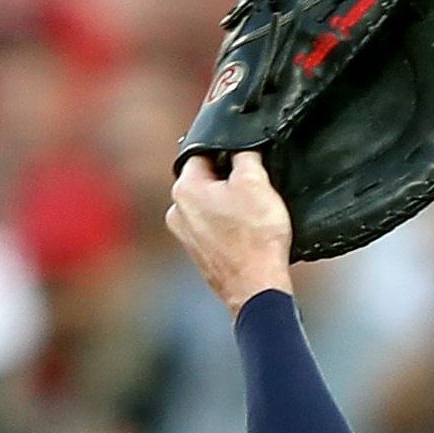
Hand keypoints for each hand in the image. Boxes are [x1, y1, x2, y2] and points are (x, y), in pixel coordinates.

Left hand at [166, 152, 293, 316]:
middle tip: (255, 186)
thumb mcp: (256, 182)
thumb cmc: (255, 238)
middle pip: (206, 177)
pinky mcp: (198, 250)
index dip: (227, 147)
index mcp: (184, 188)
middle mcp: (176, 210)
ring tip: (254, 211)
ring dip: (230, 200)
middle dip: (229, 176)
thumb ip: (244, 154)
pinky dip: (229, 222)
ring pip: (210, 201)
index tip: (246, 153)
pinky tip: (248, 230)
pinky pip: (213, 224)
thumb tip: (239, 145)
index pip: (201, 151)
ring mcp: (185, 233)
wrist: (256, 287)